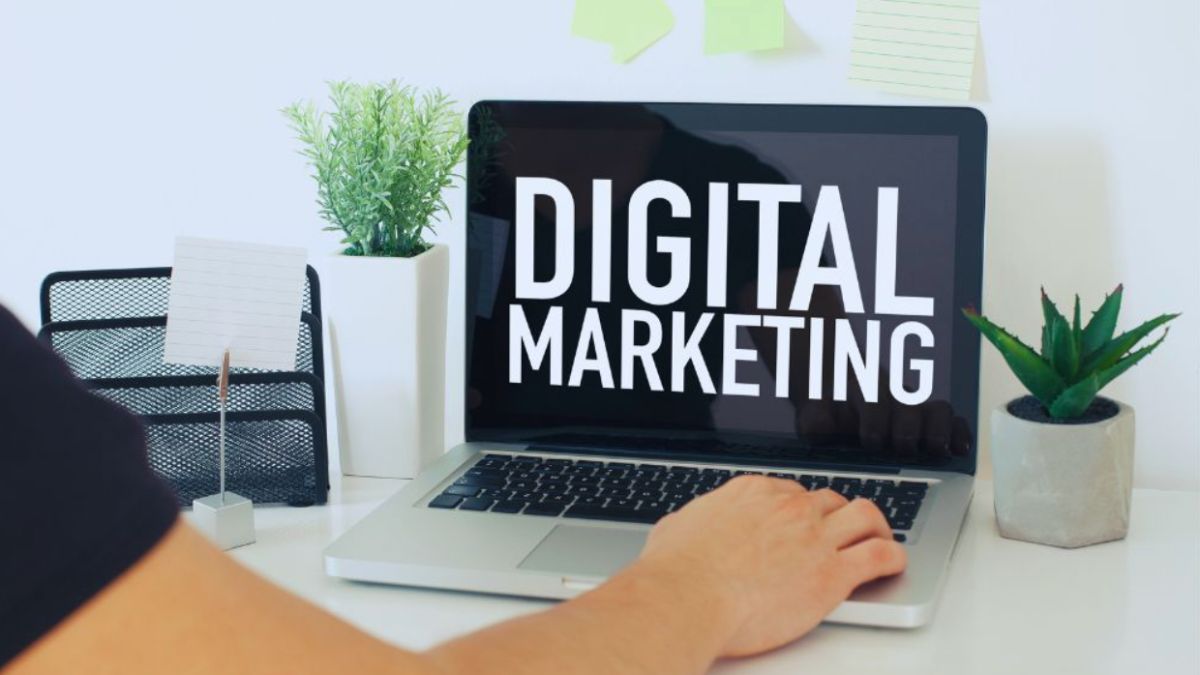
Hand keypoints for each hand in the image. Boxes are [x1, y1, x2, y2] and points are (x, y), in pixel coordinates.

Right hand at [635, 476, 905, 656]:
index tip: (803, 522)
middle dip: (835, 516)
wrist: (687, 598)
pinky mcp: (833, 574)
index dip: (801, 509)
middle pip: (828, 500)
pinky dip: (892, 557)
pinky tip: (892, 563)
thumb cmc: (675, 572)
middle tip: (838, 533)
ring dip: (874, 526)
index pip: (791, 491)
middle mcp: (788, 507)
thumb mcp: (676, 529)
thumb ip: (692, 524)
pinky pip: (880, 555)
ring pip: (864, 515)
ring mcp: (814, 537)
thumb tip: (682, 529)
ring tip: (878, 538)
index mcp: (752, 493)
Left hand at [796, 398, 971, 458]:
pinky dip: (959, 433)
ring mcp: (914, 408)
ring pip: (936, 409)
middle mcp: (894, 396)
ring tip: (935, 450)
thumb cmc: (827, 411)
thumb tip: (822, 427)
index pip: (875, 396)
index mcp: (863, 390)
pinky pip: (952, 421)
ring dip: (938, 430)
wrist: (834, 396)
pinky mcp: (930, 422)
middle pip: (910, 404)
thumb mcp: (813, 413)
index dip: (876, 418)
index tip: (871, 440)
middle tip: (902, 447)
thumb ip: (815, 418)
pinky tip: (959, 450)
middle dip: (907, 427)